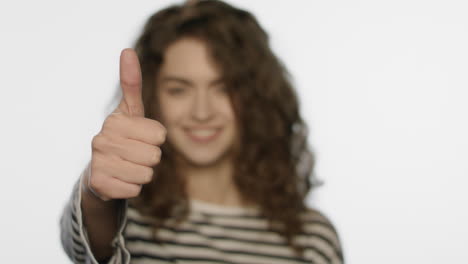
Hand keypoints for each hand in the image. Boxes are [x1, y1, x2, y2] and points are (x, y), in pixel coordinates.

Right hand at [84, 48, 165, 200]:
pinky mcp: (99, 183)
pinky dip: (132, 188)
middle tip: (134, 155)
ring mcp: (98, 162)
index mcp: (115, 120)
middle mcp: (101, 139)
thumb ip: (131, 83)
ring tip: (127, 167)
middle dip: (150, 158)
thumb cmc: (123, 138)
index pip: (160, 134)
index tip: (140, 137)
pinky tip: (120, 180)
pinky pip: (135, 190)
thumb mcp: (130, 111)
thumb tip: (127, 50)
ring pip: (146, 174)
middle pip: (154, 156)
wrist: (100, 171)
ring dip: (141, 174)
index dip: (156, 139)